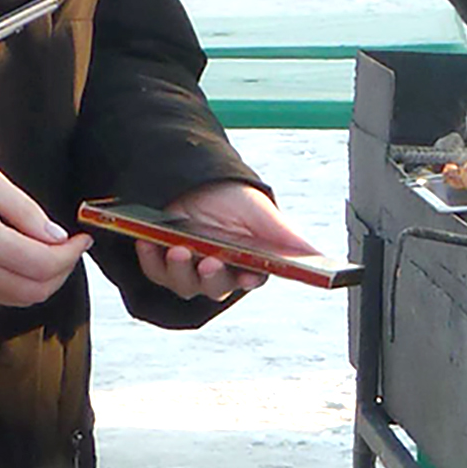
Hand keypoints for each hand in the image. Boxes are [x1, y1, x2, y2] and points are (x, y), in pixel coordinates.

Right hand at [0, 153, 90, 305]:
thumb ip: (26, 211)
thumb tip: (57, 237)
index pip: (41, 265)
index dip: (70, 255)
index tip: (82, 239)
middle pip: (34, 290)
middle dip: (62, 271)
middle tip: (70, 248)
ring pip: (18, 299)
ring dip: (42, 280)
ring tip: (50, 251)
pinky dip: (17, 281)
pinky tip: (18, 257)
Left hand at [136, 182, 315, 301]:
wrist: (195, 179)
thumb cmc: (234, 198)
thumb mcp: (262, 212)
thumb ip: (287, 236)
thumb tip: (317, 254)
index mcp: (248, 263)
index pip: (251, 280)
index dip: (247, 281)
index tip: (247, 276)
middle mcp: (220, 271)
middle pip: (216, 288)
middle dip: (212, 279)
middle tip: (210, 262)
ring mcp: (191, 268)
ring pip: (185, 285)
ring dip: (181, 271)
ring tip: (178, 249)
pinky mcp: (164, 262)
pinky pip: (156, 272)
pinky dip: (151, 260)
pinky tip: (149, 242)